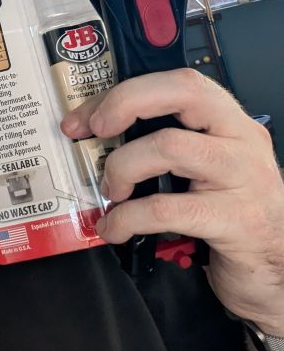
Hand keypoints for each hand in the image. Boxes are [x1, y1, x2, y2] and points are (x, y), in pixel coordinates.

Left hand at [61, 69, 283, 331]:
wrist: (277, 269)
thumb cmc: (231, 213)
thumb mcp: (204, 169)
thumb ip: (164, 146)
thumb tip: (98, 140)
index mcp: (229, 121)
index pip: (178, 82)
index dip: (126, 91)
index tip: (86, 115)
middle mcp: (241, 140)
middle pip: (182, 93)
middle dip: (125, 103)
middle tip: (93, 131)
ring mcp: (243, 178)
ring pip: (169, 146)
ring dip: (123, 166)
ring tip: (110, 191)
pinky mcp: (236, 220)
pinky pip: (166, 209)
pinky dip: (127, 218)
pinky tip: (114, 228)